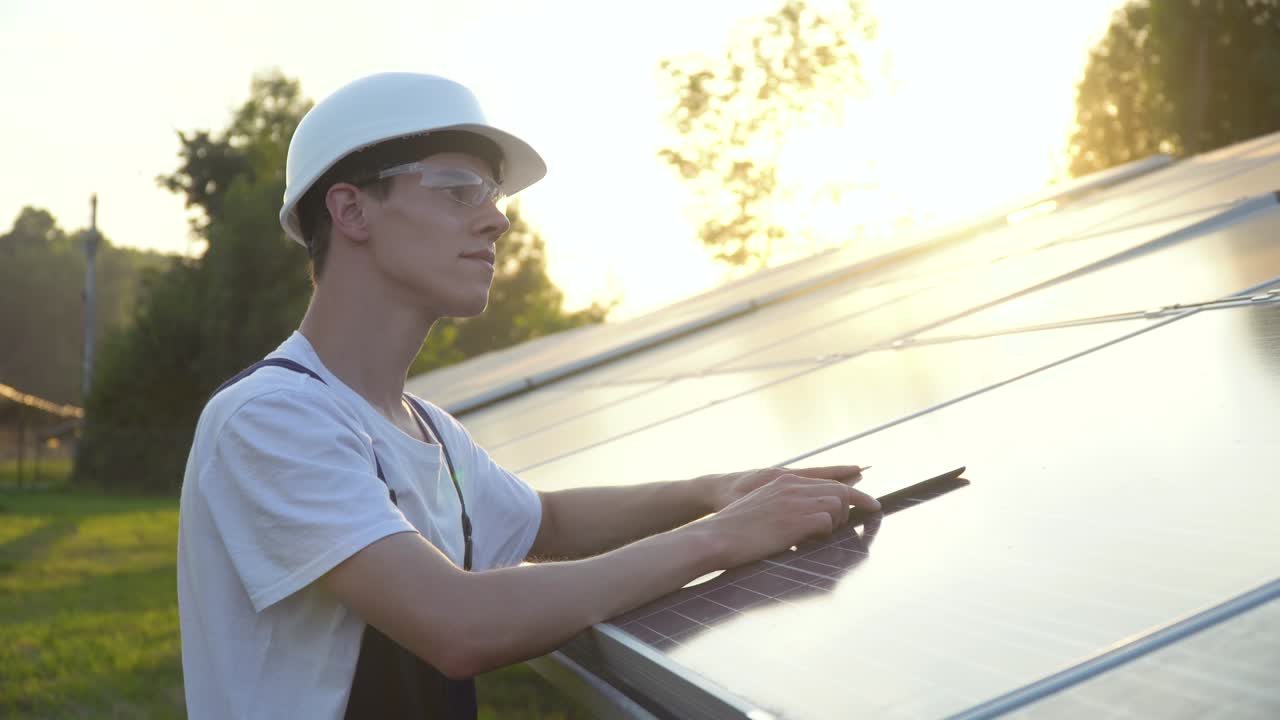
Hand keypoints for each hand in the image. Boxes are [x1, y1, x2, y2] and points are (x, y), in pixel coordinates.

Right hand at [693, 467, 880, 568]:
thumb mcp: (760, 508)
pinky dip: (825, 533)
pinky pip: (827, 522)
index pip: (827, 482)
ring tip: (822, 534)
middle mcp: (791, 487)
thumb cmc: (733, 531)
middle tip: (866, 519)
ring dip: (837, 522)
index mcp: (782, 482)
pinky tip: (809, 540)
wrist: (715, 537)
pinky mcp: (795, 520)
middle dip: (857, 505)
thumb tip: (805, 521)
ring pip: (837, 504)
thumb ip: (783, 506)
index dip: (853, 493)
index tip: (871, 503)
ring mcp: (794, 502)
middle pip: (839, 490)